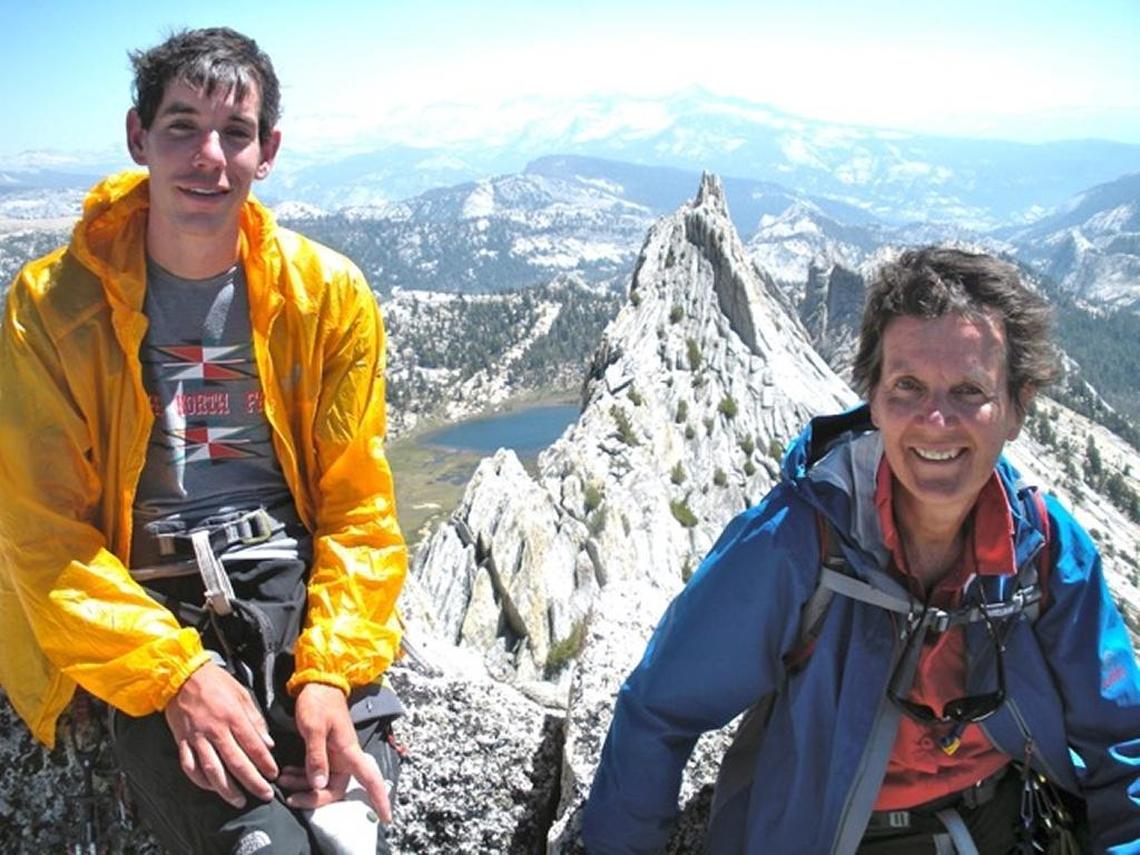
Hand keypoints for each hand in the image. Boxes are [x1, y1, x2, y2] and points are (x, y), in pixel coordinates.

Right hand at [163, 662, 277, 807]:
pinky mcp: (182, 741)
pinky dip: (200, 780)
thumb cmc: (215, 682)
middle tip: (264, 794)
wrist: (182, 675)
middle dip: (252, 781)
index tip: (274, 775)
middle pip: (236, 762)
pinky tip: (211, 788)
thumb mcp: (242, 693)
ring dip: (227, 789)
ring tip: (239, 800)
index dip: (265, 763)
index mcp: (233, 717)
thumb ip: (255, 719)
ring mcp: (197, 737)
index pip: (253, 746)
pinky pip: (190, 766)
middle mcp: (215, 730)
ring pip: (213, 770)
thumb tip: (268, 743)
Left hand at [280, 682, 390, 821]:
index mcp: (349, 751)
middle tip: (291, 797)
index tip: (387, 818)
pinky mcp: (324, 751)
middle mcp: (345, 757)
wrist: (317, 682)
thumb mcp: (314, 728)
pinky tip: (286, 772)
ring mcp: (335, 755)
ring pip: (323, 783)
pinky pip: (315, 773)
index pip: (370, 779)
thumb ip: (316, 756)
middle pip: (337, 789)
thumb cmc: (319, 702)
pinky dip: (301, 777)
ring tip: (283, 779)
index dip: (380, 799)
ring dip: (304, 786)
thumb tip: (319, 784)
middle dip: (315, 798)